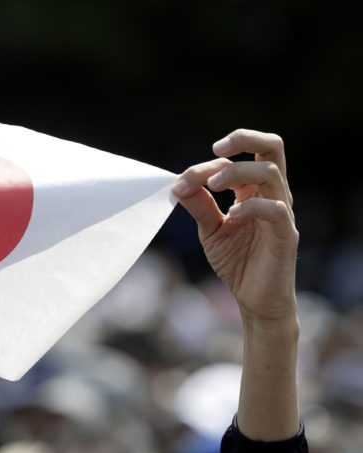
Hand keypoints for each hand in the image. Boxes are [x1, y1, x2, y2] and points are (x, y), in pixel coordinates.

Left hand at [172, 129, 297, 322]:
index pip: (236, 159)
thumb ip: (199, 206)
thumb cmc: (237, 262)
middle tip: (215, 150)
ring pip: (271, 173)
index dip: (205, 166)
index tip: (180, 183)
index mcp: (252, 190)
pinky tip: (232, 216)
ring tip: (214, 187)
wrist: (255, 300)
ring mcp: (281, 212)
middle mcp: (271, 194)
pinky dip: (252, 207)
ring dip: (238, 173)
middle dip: (244, 138)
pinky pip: (276, 210)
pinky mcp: (286, 235)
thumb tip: (179, 183)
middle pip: (272, 147)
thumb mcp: (210, 231)